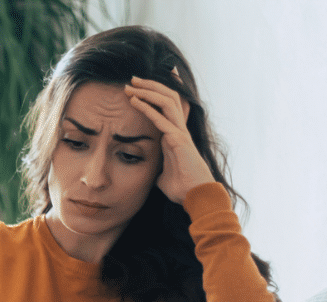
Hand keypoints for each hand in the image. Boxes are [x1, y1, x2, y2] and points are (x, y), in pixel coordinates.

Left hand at [124, 75, 213, 204]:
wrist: (196, 196)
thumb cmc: (181, 188)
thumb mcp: (163, 175)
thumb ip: (157, 168)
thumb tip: (150, 173)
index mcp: (175, 134)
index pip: (170, 106)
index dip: (161, 91)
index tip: (146, 81)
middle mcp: (179, 129)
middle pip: (168, 97)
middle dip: (150, 85)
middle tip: (132, 79)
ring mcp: (180, 132)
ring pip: (166, 101)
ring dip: (147, 91)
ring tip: (131, 85)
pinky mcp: (178, 139)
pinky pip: (161, 118)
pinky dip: (147, 108)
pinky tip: (134, 101)